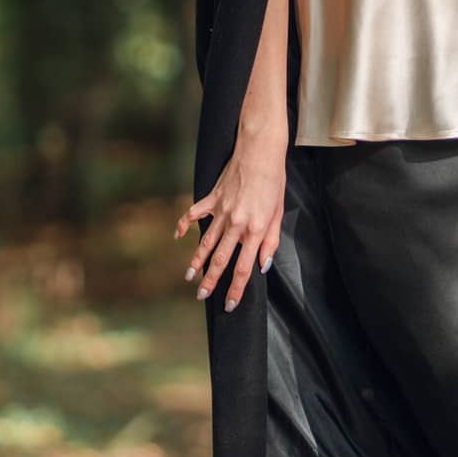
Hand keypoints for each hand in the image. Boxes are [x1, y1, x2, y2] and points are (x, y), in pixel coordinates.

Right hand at [174, 139, 286, 310]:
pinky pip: (194, 214)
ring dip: (195, 261)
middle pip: (221, 260)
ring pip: (205, 242)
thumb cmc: (274, 182)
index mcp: (255, 230)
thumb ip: (271, 242)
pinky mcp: (212, 198)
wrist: (260, 151)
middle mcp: (236, 224)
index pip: (243, 269)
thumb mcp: (279, 213)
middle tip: (200, 296)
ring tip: (188, 276)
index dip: (235, 290)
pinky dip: (184, 225)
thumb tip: (263, 265)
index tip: (229, 305)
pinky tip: (178, 236)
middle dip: (210, 281)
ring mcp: (221, 211)